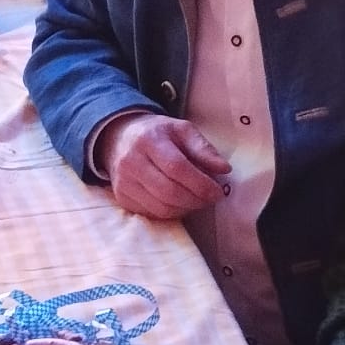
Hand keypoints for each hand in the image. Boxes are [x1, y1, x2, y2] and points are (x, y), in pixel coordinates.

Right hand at [94, 112, 229, 219]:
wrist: (119, 138)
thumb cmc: (157, 134)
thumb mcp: (182, 130)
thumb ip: (204, 148)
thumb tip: (224, 169)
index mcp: (149, 140)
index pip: (177, 168)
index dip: (201, 184)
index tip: (218, 192)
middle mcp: (131, 162)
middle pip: (169, 192)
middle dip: (196, 200)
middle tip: (211, 199)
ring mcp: (123, 182)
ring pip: (161, 208)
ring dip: (186, 209)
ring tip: (198, 200)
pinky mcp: (122, 197)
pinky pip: (152, 214)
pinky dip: (172, 213)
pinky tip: (181, 203)